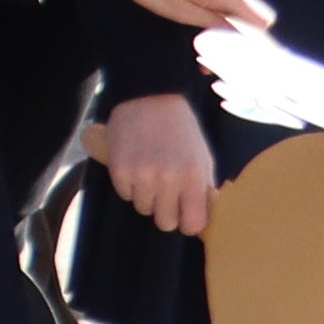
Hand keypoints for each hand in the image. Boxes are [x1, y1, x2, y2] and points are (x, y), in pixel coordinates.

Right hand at [99, 91, 222, 237]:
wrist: (150, 99)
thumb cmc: (181, 130)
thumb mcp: (203, 157)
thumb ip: (204, 189)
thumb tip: (202, 218)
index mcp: (194, 177)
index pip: (193, 224)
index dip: (188, 222)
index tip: (185, 215)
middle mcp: (168, 179)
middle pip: (165, 223)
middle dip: (166, 212)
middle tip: (166, 194)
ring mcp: (142, 175)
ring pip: (143, 209)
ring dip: (147, 196)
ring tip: (150, 173)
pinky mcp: (120, 170)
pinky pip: (125, 195)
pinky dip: (130, 185)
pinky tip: (136, 165)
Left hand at [109, 0, 272, 34]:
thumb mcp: (179, 11)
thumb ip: (214, 23)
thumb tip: (240, 37)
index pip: (262, 19)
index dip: (253, 38)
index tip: (236, 50)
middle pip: (252, 13)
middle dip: (237, 33)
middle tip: (212, 53)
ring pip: (241, 3)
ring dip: (227, 18)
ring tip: (201, 33)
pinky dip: (221, 5)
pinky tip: (201, 12)